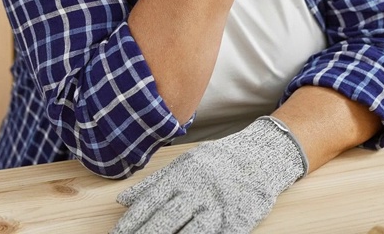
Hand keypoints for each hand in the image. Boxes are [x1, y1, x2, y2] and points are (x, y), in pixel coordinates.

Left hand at [111, 116, 307, 233]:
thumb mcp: (184, 165)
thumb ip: (153, 184)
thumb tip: (122, 199)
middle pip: (167, 219)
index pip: (152, 201)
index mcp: (183, 175)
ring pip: (190, 231)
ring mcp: (218, 207)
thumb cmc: (217, 163)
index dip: (133, 221)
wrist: (261, 156)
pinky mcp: (237, 220)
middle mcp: (198, 191)